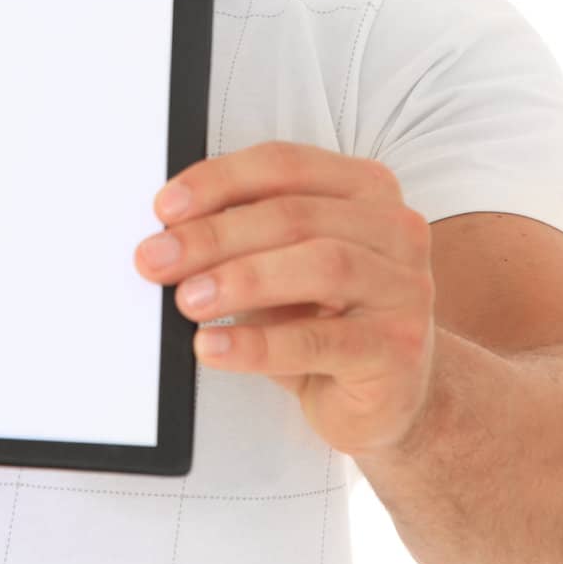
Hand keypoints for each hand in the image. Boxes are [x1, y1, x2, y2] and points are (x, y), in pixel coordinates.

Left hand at [134, 142, 436, 457]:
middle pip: (295, 216)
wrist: (388, 397)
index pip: (285, 166)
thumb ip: (244, 237)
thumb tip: (168, 235)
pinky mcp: (396, 349)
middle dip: (215, 236)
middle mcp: (395, 230)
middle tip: (158, 259)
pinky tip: (212, 346)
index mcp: (365, 190)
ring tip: (186, 300)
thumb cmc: (327, 319)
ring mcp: (404, 289)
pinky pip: (319, 341)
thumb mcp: (284, 264)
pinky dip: (257, 343)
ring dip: (240, 280)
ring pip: (319, 266)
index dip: (220, 180)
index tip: (165, 207)